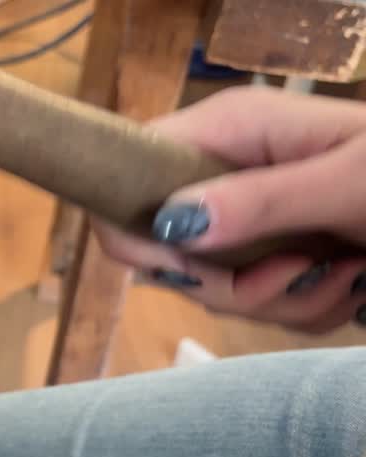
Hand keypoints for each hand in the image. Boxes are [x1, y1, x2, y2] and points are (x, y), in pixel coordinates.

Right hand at [93, 86, 365, 333]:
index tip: (196, 263)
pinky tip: (350, 282)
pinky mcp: (272, 253)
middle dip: (231, 284)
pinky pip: (255, 305)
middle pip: (166, 251)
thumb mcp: (348, 183)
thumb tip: (173, 224)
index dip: (142, 231)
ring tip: (346, 272)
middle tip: (298, 269)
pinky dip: (303, 309)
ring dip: (281, 300)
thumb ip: (261, 201)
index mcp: (229, 132)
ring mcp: (248, 217)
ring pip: (213, 288)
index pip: (128, 178)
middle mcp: (225, 173)